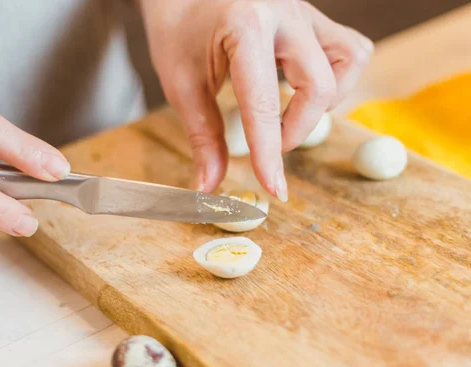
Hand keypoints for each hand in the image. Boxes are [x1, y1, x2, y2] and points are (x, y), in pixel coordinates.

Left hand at [138, 0, 372, 199]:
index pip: (263, 103)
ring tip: (290, 112)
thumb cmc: (177, 30)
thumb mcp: (182, 84)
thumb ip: (202, 136)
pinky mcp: (314, 17)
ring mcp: (305, 11)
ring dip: (325, 101)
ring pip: (350, 61)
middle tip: (269, 145)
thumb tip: (210, 186)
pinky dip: (336, 78)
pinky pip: (350, 49)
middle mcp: (284, 13)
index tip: (275, 188)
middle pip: (319, 85)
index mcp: (245, 26)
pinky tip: (304, 89)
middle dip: (297, 129)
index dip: (269, 153)